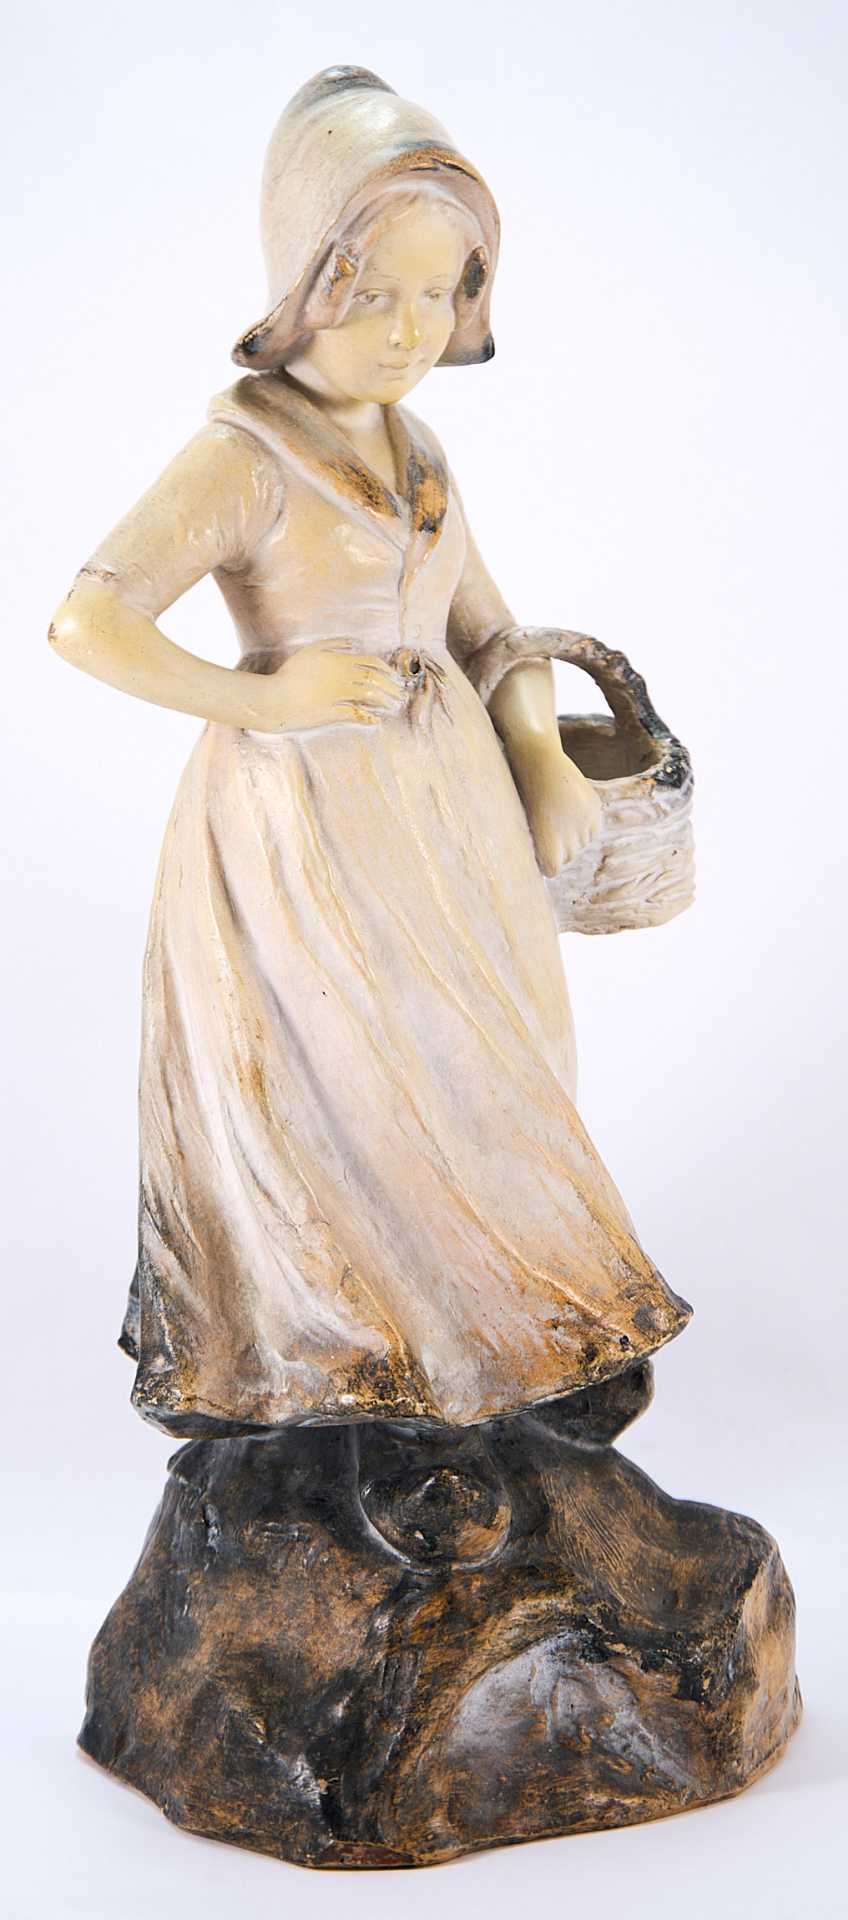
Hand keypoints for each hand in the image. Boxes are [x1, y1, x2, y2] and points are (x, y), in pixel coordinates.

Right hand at [256, 640, 408, 732]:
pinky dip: (368, 716)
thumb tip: (353, 643)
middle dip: (391, 686)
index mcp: (339, 661)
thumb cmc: (292, 672)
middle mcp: (343, 677)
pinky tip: (375, 718)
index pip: (371, 662)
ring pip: (369, 695)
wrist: (276, 698)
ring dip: (384, 700)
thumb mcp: (312, 650)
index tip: (393, 676)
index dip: (386, 669)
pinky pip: (356, 713)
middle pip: (375, 679)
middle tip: (399, 693)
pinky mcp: (333, 713)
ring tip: (392, 705)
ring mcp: (339, 696)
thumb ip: (334, 643)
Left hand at [509, 737, 602, 875]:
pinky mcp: (595, 811)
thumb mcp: (525, 824)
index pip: (552, 870)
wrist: (539, 760)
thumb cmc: (522, 794)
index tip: (538, 850)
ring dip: (571, 835)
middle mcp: (570, 836)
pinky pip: (591, 831)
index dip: (544, 860)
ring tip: (556, 813)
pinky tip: (569, 808)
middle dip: (558, 847)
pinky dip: (582, 824)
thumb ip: (539, 848)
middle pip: (567, 857)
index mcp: (548, 843)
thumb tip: (550, 869)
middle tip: (545, 825)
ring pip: (580, 844)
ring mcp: (585, 823)